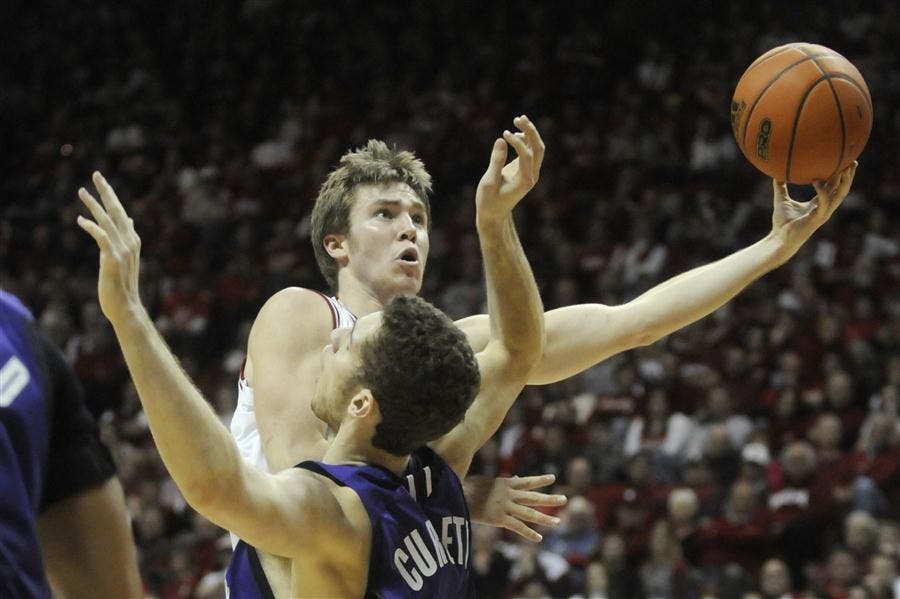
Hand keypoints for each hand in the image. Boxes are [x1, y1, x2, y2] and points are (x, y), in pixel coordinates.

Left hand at [76, 172, 143, 325]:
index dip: (111, 196)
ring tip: (81, 191)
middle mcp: (130, 242)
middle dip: (106, 192)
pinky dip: (91, 226)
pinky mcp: (113, 258)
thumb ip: (125, 238)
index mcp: (133, 240)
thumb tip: (128, 220)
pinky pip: (101, 237)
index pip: (121, 213)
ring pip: (108, 221)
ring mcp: (123, 250)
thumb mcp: (124, 258)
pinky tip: (80, 220)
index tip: (100, 182)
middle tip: (96, 175)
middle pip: (117, 211)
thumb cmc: (122, 285)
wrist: (126, 306)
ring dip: (94, 205)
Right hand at [465, 474, 565, 541]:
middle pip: (533, 497)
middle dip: (549, 499)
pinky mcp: (499, 518)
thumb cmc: (467, 487)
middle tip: (565, 499)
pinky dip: (528, 533)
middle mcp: (508, 494)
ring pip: (529, 513)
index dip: (540, 480)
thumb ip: (503, 481)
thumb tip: (515, 477)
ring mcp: (505, 507)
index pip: (526, 481)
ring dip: (545, 518)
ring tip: (558, 522)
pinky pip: (517, 527)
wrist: (456, 493)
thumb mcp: (487, 480)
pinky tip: (539, 538)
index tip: (552, 478)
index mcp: (505, 483)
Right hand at [476, 115, 544, 223]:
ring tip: (518, 119)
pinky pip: (529, 151)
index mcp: (524, 181)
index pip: (527, 156)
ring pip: (536, 148)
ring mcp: (530, 172)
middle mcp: (531, 176)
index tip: (504, 133)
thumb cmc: (488, 201)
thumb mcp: (489, 182)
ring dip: (529, 133)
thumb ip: (496, 161)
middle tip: (519, 118)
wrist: (493, 214)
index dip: (518, 142)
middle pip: (538, 149)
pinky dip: (524, 139)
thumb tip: (501, 140)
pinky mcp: (524, 170)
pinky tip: (515, 132)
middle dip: (530, 132)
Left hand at [769, 161, 855, 261]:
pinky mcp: (817, 218)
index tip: (845, 161)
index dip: (841, 175)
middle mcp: (825, 208)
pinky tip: (816, 180)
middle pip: (842, 189)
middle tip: (852, 161)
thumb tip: (776, 171)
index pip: (835, 187)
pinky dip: (822, 191)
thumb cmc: (782, 222)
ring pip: (839, 195)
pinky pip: (824, 203)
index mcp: (820, 203)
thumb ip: (781, 186)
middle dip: (849, 176)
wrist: (779, 239)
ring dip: (843, 182)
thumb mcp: (781, 199)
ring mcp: (823, 213)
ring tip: (844, 168)